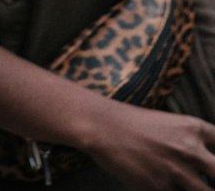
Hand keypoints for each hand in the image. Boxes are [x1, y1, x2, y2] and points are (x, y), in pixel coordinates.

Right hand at [81, 97, 214, 190]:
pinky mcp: (160, 187)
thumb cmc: (132, 123)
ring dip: (199, 189)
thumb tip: (202, 162)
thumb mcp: (167, 123)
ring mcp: (176, 170)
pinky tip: (166, 186)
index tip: (213, 166)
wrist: (102, 126)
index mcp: (192, 127)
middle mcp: (189, 148)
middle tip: (208, 182)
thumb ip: (188, 140)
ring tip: (188, 185)